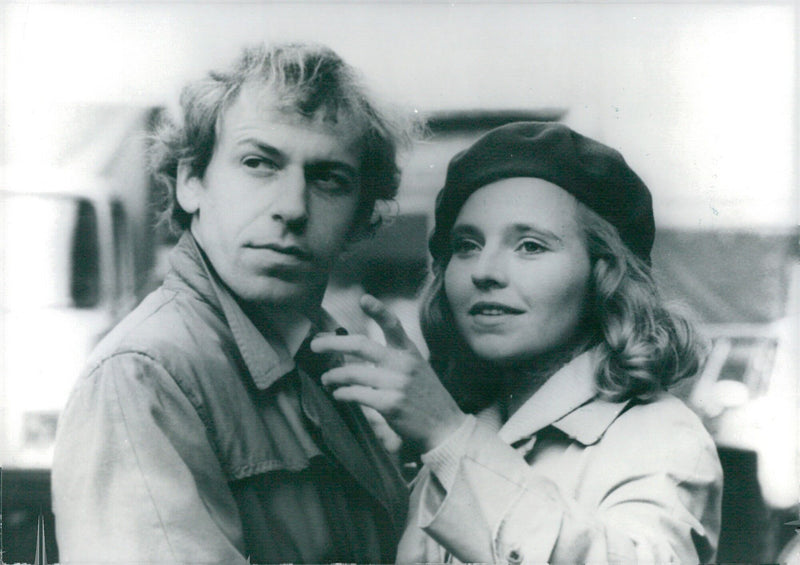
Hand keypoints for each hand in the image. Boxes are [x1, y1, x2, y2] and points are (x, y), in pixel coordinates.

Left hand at [311, 294, 466, 452]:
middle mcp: (403, 364)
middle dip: (332, 343)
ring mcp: (396, 384)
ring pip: (352, 373)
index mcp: (410, 352)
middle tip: (315, 345)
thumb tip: (357, 352)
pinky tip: (339, 395)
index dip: (378, 310)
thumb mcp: (417, 370)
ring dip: (333, 376)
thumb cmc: (427, 399)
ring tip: (327, 379)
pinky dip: (342, 394)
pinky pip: (356, 394)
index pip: (394, 325)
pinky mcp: (390, 405)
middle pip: (360, 345)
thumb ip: (392, 360)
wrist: (446, 428)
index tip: (364, 298)